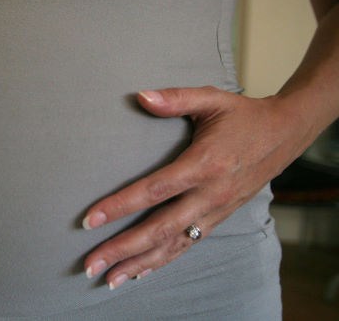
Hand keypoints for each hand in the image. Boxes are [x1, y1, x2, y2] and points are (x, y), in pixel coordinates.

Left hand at [82, 86, 311, 289]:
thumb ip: (175, 98)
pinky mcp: (218, 219)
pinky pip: (188, 246)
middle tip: (90, 265)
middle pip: (159, 229)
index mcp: (204, 165)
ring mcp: (215, 212)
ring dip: (139, 264)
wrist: (285, 135)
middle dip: (122, 249)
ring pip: (173, 246)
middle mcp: (209, 195)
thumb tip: (140, 96)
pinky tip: (140, 273)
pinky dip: (163, 262)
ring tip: (110, 279)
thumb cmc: (243, 116)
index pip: (154, 191)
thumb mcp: (212, 99)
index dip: (120, 206)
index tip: (90, 220)